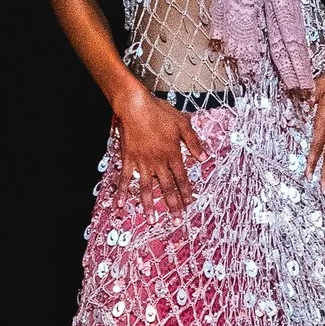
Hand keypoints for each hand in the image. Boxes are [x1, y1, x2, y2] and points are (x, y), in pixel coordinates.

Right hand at [115, 81, 196, 209]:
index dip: (186, 192)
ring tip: (152, 220)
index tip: (188, 204)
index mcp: (172, 153)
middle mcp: (158, 161)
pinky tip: (120, 204)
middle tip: (176, 220)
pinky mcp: (128, 158)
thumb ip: (193, 142)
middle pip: (166, 187)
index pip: (181, 178)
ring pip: (147, 187)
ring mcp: (142, 162)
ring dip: (149, 205)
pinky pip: (125, 178)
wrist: (135, 106)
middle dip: (172, 205)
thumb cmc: (158, 111)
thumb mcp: (182, 123)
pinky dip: (122, 191)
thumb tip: (204, 158)